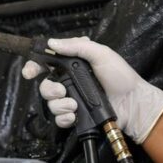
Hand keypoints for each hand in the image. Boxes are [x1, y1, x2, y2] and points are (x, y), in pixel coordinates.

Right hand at [22, 37, 162, 143]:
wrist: (133, 103)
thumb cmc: (120, 76)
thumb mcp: (101, 54)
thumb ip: (77, 46)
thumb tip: (52, 43)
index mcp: (73, 64)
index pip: (47, 64)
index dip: (34, 67)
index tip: (30, 73)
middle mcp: (70, 82)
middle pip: (45, 85)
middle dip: (49, 89)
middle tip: (61, 90)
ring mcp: (72, 99)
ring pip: (51, 104)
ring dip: (59, 105)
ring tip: (74, 105)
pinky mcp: (76, 116)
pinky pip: (59, 119)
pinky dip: (63, 118)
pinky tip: (73, 115)